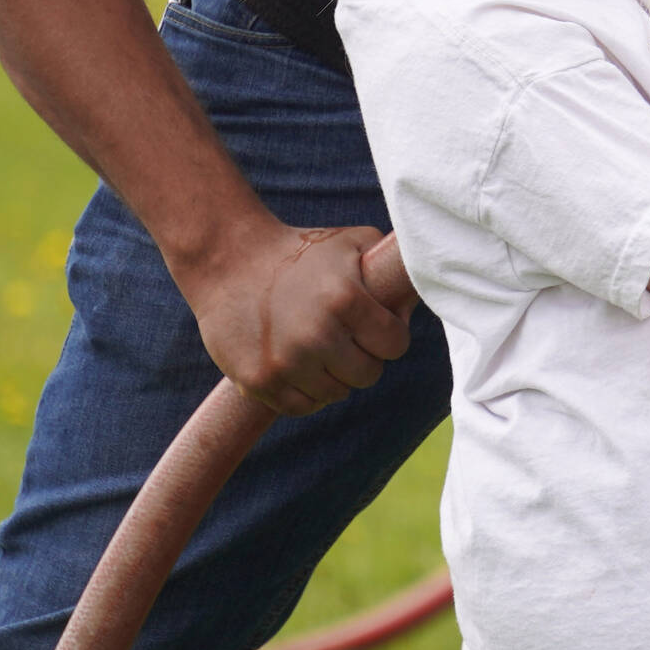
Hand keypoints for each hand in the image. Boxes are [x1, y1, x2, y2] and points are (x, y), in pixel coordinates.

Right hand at [173, 218, 412, 415]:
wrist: (229, 260)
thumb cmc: (302, 251)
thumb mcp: (354, 242)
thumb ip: (391, 267)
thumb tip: (420, 295)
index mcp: (346, 300)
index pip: (395, 345)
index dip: (390, 336)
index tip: (376, 325)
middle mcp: (317, 335)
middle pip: (368, 375)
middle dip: (364, 357)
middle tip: (346, 337)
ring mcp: (285, 362)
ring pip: (336, 394)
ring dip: (334, 375)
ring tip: (319, 346)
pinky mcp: (258, 381)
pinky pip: (302, 407)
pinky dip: (307, 392)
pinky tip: (300, 365)